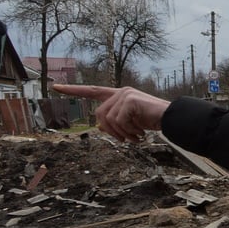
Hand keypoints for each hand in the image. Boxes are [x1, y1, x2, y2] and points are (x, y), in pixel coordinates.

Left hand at [53, 84, 170, 143]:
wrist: (173, 118)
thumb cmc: (154, 120)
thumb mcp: (132, 122)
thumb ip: (116, 121)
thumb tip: (101, 127)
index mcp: (119, 95)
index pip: (93, 91)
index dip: (74, 90)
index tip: (56, 87)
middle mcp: (120, 92)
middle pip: (100, 114)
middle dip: (111, 131)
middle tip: (127, 140)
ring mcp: (125, 95)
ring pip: (108, 120)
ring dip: (122, 134)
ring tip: (136, 138)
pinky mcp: (130, 100)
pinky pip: (119, 121)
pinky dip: (129, 132)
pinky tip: (141, 134)